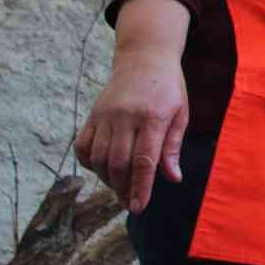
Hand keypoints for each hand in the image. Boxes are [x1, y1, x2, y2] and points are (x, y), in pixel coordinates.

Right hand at [74, 0, 190, 213]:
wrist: (144, 58)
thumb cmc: (168, 88)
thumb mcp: (181, 113)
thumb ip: (172, 146)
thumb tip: (172, 178)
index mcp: (153, 116)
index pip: (144, 160)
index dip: (141, 186)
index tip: (140, 206)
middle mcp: (126, 116)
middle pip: (119, 163)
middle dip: (124, 189)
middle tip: (131, 204)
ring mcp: (105, 115)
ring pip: (98, 158)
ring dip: (108, 179)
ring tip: (121, 188)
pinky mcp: (92, 115)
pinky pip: (83, 146)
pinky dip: (89, 164)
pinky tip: (103, 170)